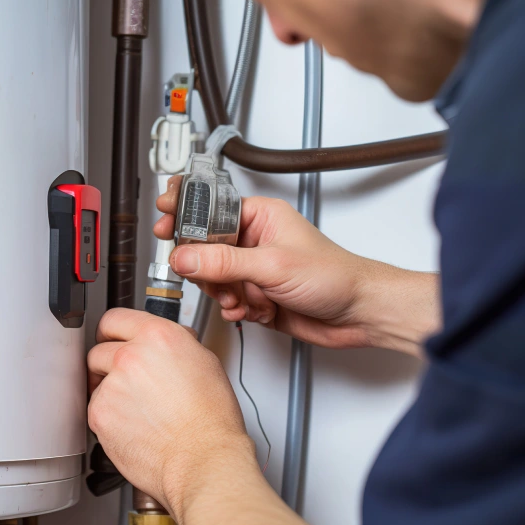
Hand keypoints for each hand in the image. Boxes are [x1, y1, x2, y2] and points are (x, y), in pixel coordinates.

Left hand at [87, 308, 257, 520]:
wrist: (202, 459)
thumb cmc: (210, 420)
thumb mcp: (204, 363)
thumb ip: (174, 346)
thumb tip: (162, 344)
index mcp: (157, 336)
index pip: (115, 319)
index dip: (113, 332)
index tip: (111, 339)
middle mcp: (131, 355)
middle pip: (99, 350)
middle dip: (109, 364)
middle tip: (128, 381)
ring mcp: (112, 385)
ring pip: (96, 382)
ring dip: (109, 391)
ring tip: (138, 409)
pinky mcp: (100, 413)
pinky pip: (95, 408)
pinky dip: (108, 417)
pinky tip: (133, 424)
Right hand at [155, 176, 439, 355]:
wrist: (359, 314)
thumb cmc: (336, 276)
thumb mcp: (273, 265)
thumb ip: (224, 262)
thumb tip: (185, 257)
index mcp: (260, 216)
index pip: (210, 209)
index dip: (185, 215)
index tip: (164, 221)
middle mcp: (254, 240)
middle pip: (204, 249)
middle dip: (208, 270)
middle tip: (216, 278)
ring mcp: (253, 269)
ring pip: (213, 279)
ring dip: (226, 294)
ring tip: (246, 298)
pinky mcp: (255, 295)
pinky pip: (226, 301)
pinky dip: (236, 310)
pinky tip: (254, 310)